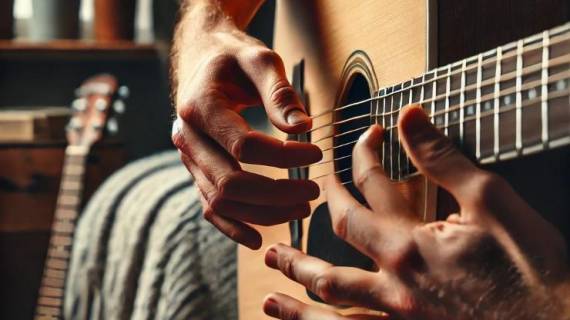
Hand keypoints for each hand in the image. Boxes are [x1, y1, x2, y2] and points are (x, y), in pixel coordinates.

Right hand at [171, 4, 321, 248]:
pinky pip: (209, 206)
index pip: (244, 146)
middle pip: (231, 183)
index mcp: (200, 106)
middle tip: (313, 193)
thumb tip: (302, 129)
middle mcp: (186, 137)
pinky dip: (233, 226)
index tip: (317, 155)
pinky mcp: (195, 170)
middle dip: (277, 195)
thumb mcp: (260, 59)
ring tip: (301, 209)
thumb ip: (280, 92)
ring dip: (262, 213)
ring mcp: (188, 158)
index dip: (285, 158)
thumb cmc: (234, 57)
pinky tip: (259, 239)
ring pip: (221, 201)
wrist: (203, 58)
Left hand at [262, 106, 567, 318]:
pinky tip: (304, 318)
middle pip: (335, 237)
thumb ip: (442, 160)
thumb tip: (408, 119)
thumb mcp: (491, 202)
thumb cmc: (532, 270)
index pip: (365, 192)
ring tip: (271, 265)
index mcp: (408, 243)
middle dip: (316, 206)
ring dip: (298, 273)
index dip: (358, 159)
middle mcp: (391, 280)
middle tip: (297, 192)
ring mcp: (395, 313)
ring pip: (330, 293)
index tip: (364, 137)